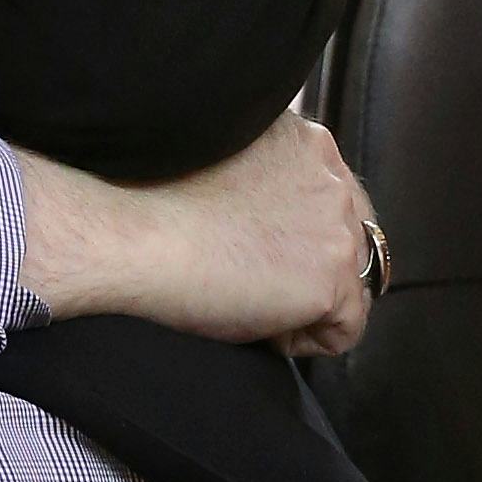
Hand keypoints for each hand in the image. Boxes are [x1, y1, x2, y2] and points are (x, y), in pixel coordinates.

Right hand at [15, 112, 377, 356]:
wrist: (130, 233)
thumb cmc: (148, 200)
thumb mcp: (224, 160)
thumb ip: (262, 175)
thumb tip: (266, 219)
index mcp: (306, 142)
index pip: (331, 202)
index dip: (295, 239)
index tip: (251, 254)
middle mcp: (333, 178)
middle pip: (350, 244)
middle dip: (307, 271)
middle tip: (246, 282)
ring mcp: (337, 229)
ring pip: (349, 289)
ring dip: (303, 305)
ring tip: (244, 302)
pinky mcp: (330, 280)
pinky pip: (343, 332)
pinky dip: (301, 340)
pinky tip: (253, 323)